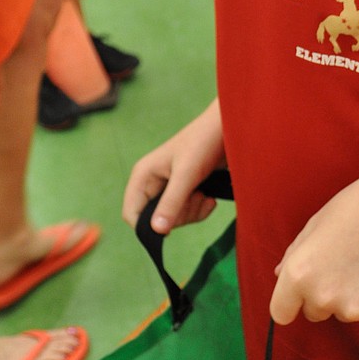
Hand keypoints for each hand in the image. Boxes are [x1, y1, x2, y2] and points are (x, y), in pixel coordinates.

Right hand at [122, 102, 224, 234]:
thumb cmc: (203, 143)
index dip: (147, 226)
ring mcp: (170, 187)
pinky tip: (210, 198)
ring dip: (192, 212)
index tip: (169, 227)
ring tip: (205, 195)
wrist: (227, 128)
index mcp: (143, 175)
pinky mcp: (185, 189)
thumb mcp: (187, 174)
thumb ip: (171, 202)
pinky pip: (187, 212)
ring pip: (173, 218)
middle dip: (179, 216)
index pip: (131, 213)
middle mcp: (153, 182)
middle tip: (196, 199)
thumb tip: (156, 231)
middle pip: (155, 219)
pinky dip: (199, 209)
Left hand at [270, 163, 358, 327]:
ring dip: (352, 295)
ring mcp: (355, 309)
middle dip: (324, 293)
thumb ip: (294, 256)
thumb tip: (279, 276)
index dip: (290, 302)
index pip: (281, 313)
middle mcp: (322, 298)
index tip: (300, 295)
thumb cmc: (356, 207)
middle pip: (314, 313)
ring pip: (344, 312)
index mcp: (298, 275)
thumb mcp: (315, 225)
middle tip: (345, 261)